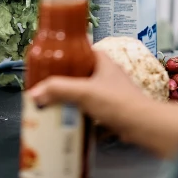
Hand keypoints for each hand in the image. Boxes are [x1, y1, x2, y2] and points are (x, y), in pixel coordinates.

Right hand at [29, 50, 150, 141]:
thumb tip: (34, 93)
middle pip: (78, 73)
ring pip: (83, 92)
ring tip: (51, 104)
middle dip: (62, 81)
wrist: (143, 126)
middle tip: (45, 87)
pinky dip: (78, 115)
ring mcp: (110, 92)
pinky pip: (89, 110)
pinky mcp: (111, 110)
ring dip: (69, 99)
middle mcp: (106, 74)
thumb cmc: (118, 102)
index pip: (78, 50)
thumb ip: (58, 89)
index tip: (46, 62)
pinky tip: (66, 121)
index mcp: (102, 61)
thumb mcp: (84, 92)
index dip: (62, 55)